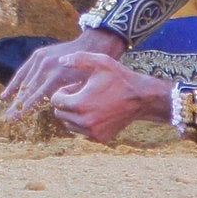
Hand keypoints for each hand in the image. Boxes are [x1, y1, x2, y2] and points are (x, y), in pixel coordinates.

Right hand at [1, 28, 125, 119]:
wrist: (91, 46)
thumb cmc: (89, 71)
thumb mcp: (80, 86)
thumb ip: (65, 96)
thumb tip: (54, 107)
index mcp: (56, 76)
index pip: (36, 96)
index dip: (26, 108)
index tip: (17, 119)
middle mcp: (45, 67)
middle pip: (27, 90)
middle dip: (17, 106)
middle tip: (7, 119)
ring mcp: (40, 59)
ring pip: (23, 82)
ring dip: (14, 98)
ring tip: (7, 112)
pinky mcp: (38, 55)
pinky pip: (23, 71)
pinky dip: (14, 83)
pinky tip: (5, 96)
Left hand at [47, 52, 171, 143]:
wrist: (141, 98)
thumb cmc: (119, 78)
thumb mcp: (101, 62)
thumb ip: (78, 59)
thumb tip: (60, 61)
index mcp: (80, 104)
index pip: (56, 101)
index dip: (64, 91)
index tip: (77, 86)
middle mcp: (84, 122)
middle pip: (60, 114)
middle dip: (67, 103)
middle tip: (82, 93)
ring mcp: (92, 132)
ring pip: (69, 124)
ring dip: (74, 114)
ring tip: (90, 102)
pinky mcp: (100, 138)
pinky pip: (82, 132)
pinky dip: (85, 123)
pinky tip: (97, 111)